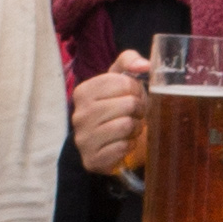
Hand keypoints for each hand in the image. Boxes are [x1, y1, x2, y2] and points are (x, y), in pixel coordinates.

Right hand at [71, 52, 150, 176]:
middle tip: (135, 114)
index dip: (137, 90)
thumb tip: (144, 65)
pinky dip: (129, 145)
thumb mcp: (118, 79)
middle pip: (128, 104)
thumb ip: (129, 62)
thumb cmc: (115, 106)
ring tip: (130, 128)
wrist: (103, 143)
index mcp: (83, 91)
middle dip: (139, 109)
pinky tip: (123, 143)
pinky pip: (122, 148)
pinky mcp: (91, 159)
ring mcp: (83, 139)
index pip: (124, 82)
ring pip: (126, 126)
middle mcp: (78, 114)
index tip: (134, 96)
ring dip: (135, 128)